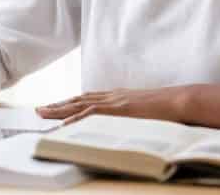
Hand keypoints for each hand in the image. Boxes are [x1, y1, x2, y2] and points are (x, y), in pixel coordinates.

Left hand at [36, 86, 188, 124]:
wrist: (179, 100)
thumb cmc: (168, 108)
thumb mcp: (145, 111)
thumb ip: (134, 114)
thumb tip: (129, 122)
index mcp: (118, 96)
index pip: (89, 98)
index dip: (71, 102)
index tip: (57, 106)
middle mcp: (112, 96)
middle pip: (79, 99)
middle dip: (58, 104)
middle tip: (39, 109)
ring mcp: (114, 101)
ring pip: (79, 104)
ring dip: (59, 109)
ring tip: (42, 113)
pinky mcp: (118, 109)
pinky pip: (91, 114)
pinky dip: (75, 118)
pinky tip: (64, 124)